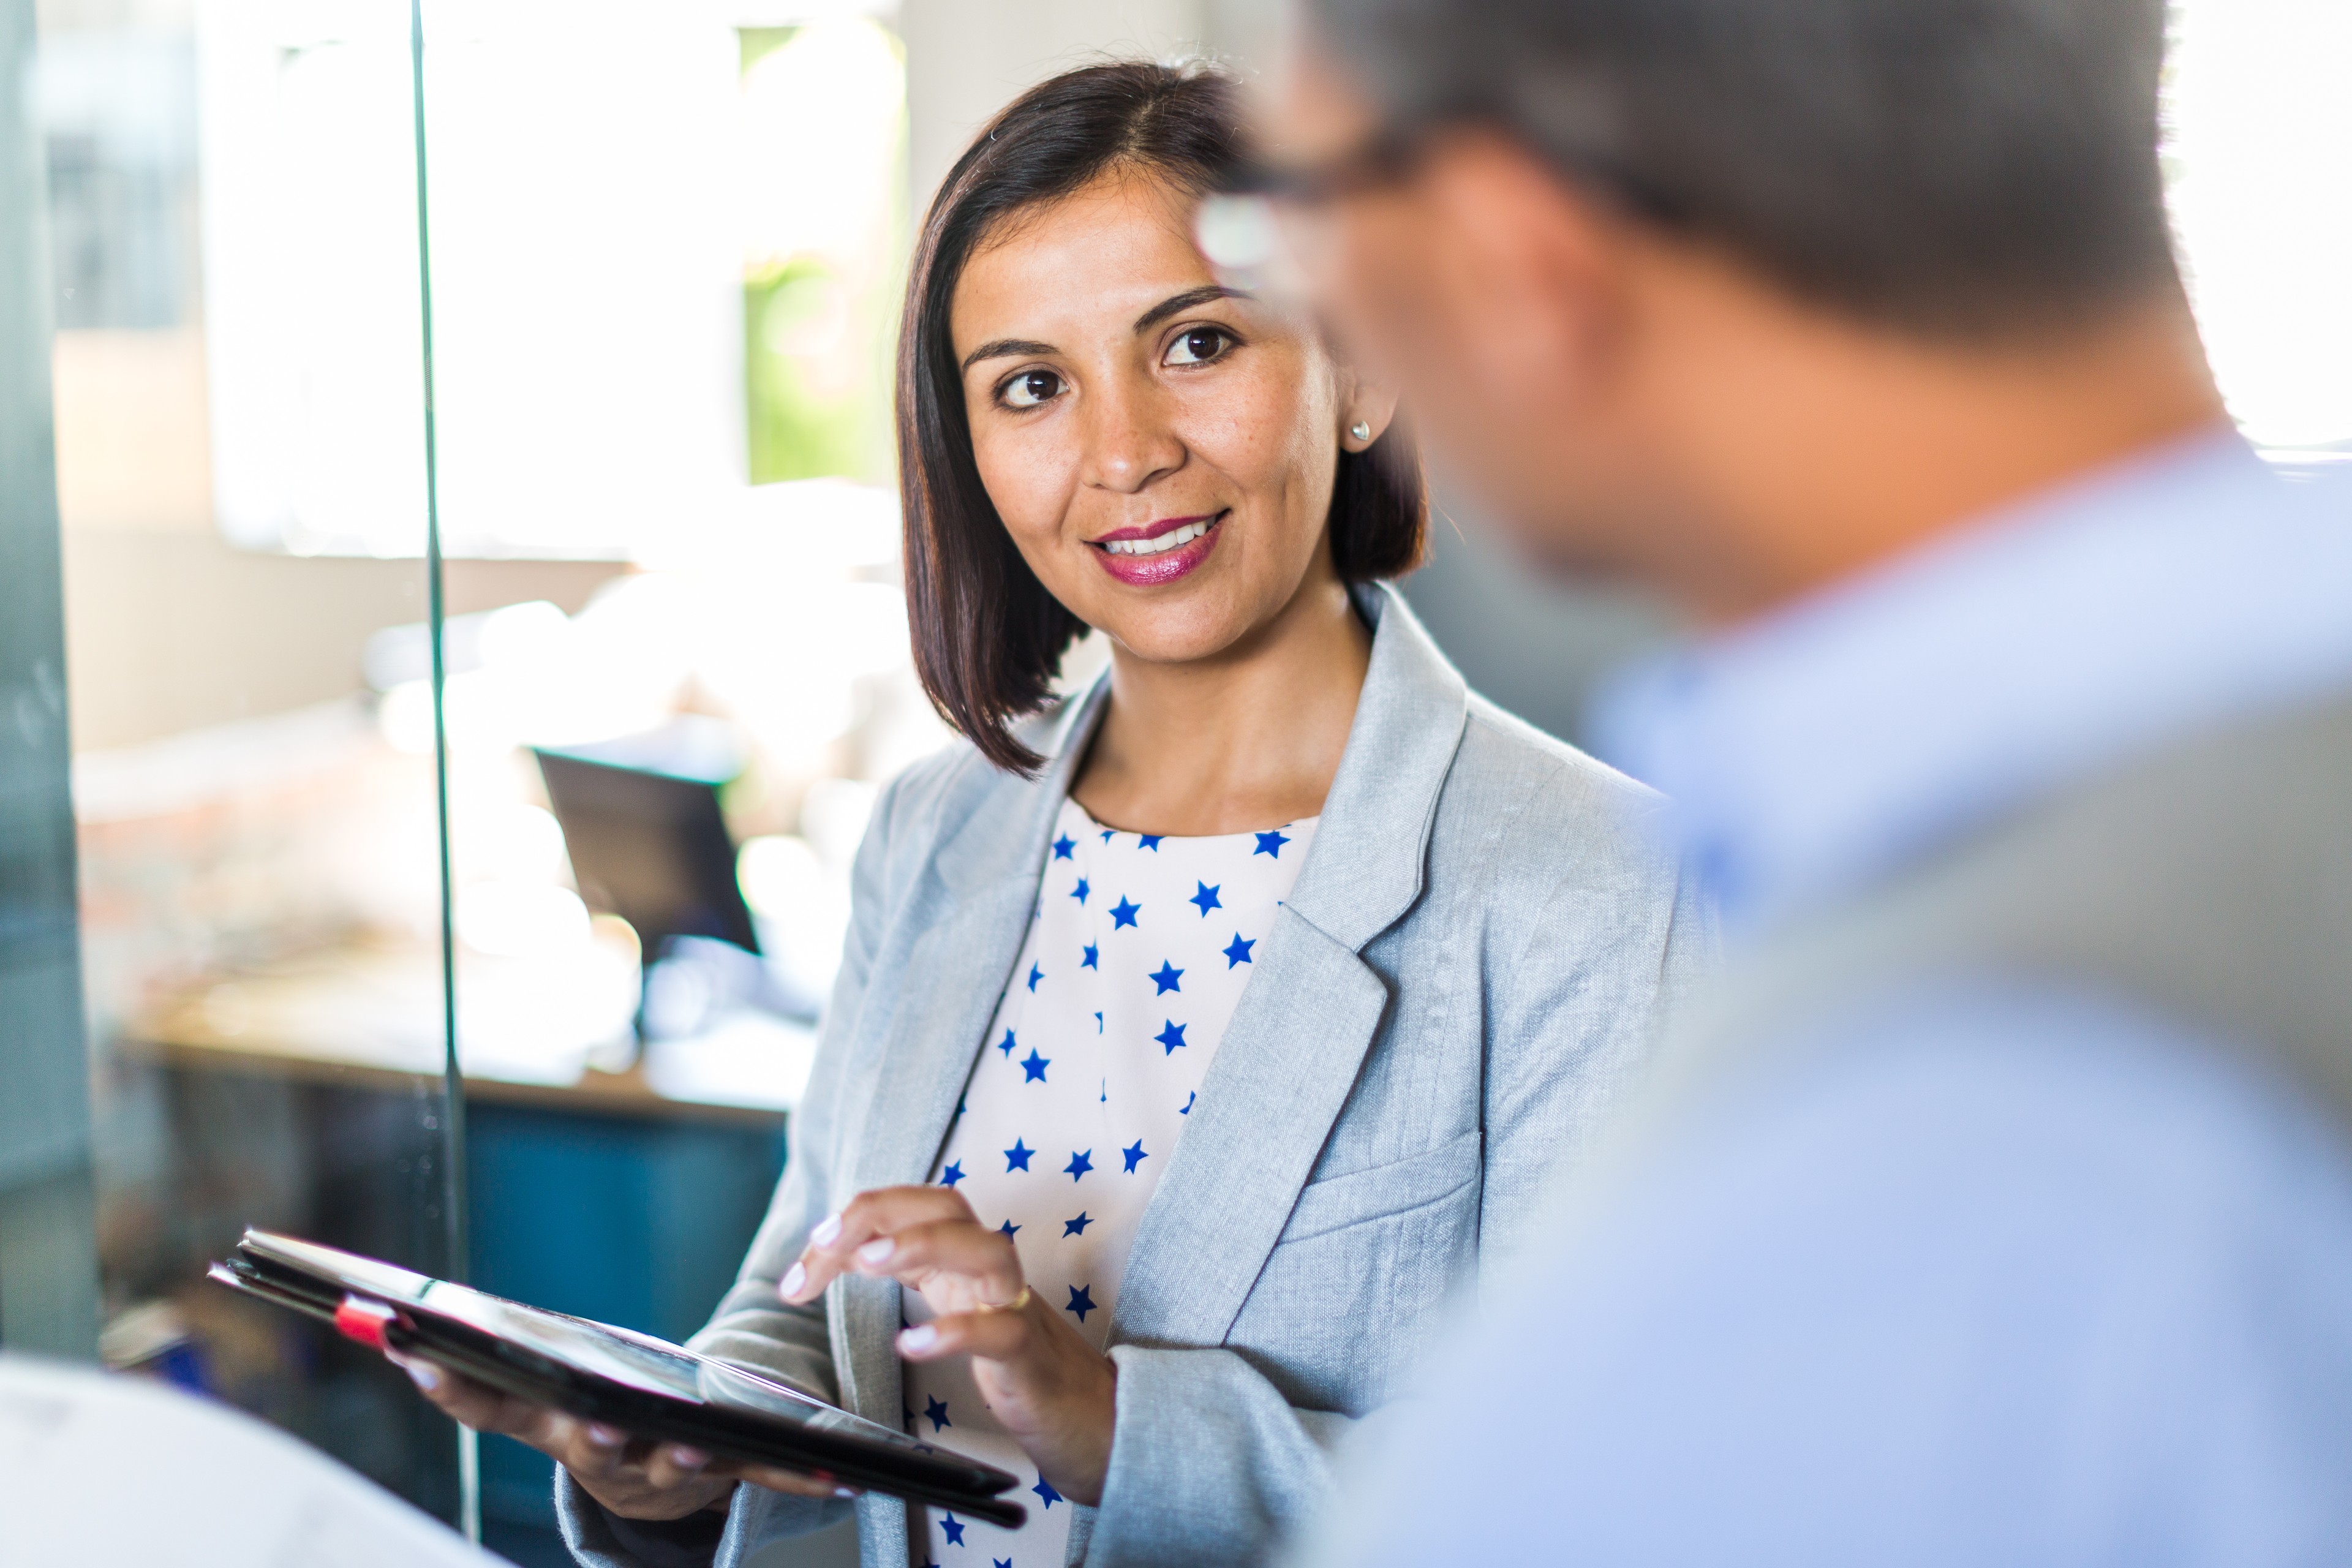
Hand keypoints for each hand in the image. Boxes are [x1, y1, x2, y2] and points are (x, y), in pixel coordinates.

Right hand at [387, 1353, 850, 1519]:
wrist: (654, 1484)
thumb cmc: (593, 1417)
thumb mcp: (538, 1392)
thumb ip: (475, 1371)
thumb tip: (384, 1326)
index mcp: (548, 1425)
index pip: (487, 1408)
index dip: (454, 1386)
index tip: (418, 1353)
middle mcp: (600, 1454)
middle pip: (589, 1444)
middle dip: (594, 1435)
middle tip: (596, 1425)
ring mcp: (661, 1470)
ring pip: (672, 1465)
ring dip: (687, 1458)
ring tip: (702, 1446)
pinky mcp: (721, 1471)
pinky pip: (759, 1473)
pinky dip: (795, 1475)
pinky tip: (835, 1473)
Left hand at [781, 1186, 1117, 1504]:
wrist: (1092, 1419)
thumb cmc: (1019, 1365)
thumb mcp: (957, 1307)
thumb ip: (915, 1275)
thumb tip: (842, 1254)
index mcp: (967, 1258)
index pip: (912, 1209)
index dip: (855, 1221)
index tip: (805, 1262)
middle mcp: (993, 1272)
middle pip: (947, 1206)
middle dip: (881, 1212)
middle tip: (824, 1241)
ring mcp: (1017, 1308)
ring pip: (985, 1250)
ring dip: (922, 1244)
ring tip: (867, 1264)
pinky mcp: (1031, 1357)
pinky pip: (999, 1330)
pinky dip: (955, 1330)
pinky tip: (911, 1344)